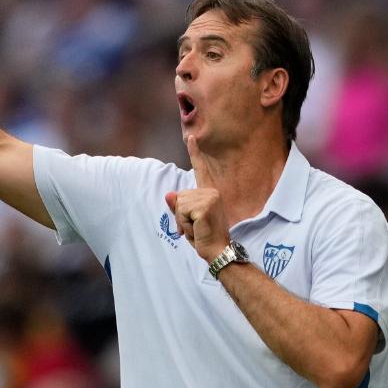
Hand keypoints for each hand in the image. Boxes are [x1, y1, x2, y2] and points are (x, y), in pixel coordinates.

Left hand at [165, 135, 229, 262]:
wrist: (218, 250)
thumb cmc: (204, 237)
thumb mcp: (187, 220)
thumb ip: (178, 207)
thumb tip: (169, 194)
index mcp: (209, 193)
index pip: (200, 170)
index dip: (195, 153)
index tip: (191, 137)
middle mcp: (211, 191)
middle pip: (180, 196)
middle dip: (181, 214)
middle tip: (195, 226)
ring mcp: (210, 197)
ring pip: (179, 203)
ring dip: (182, 220)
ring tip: (197, 227)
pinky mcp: (205, 205)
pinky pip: (181, 210)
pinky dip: (184, 223)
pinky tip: (197, 228)